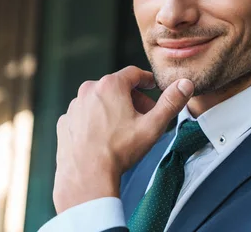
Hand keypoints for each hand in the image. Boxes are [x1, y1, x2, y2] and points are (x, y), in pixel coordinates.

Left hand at [53, 66, 193, 212]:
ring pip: (99, 100)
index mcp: (111, 85)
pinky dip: (94, 120)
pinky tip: (103, 136)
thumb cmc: (119, 151)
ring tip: (123, 129)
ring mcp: (74, 105)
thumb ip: (170, 103)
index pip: (134, 73)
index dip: (146, 80)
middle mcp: (89, 90)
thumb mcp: (152, 126)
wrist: (87, 177)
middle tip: (144, 116)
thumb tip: (185, 84)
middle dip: (132, 98)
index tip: (152, 87)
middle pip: (116, 86)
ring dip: (112, 108)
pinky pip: (84, 114)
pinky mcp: (65, 121)